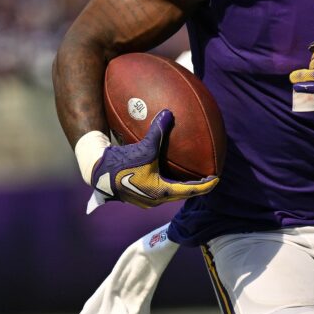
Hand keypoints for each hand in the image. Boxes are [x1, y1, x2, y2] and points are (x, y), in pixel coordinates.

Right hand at [91, 110, 218, 209]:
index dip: (205, 185)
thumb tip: (169, 113)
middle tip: (205, 178)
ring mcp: (144, 200)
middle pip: (181, 194)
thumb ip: (158, 132)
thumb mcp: (143, 147)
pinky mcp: (136, 196)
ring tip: (187, 176)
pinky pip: (157, 190)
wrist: (97, 174)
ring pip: (168, 194)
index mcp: (161, 192)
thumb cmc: (121, 164)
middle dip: (194, 186)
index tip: (216, 179)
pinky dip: (166, 183)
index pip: (191, 191)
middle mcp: (155, 200)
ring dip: (179, 185)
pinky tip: (164, 173)